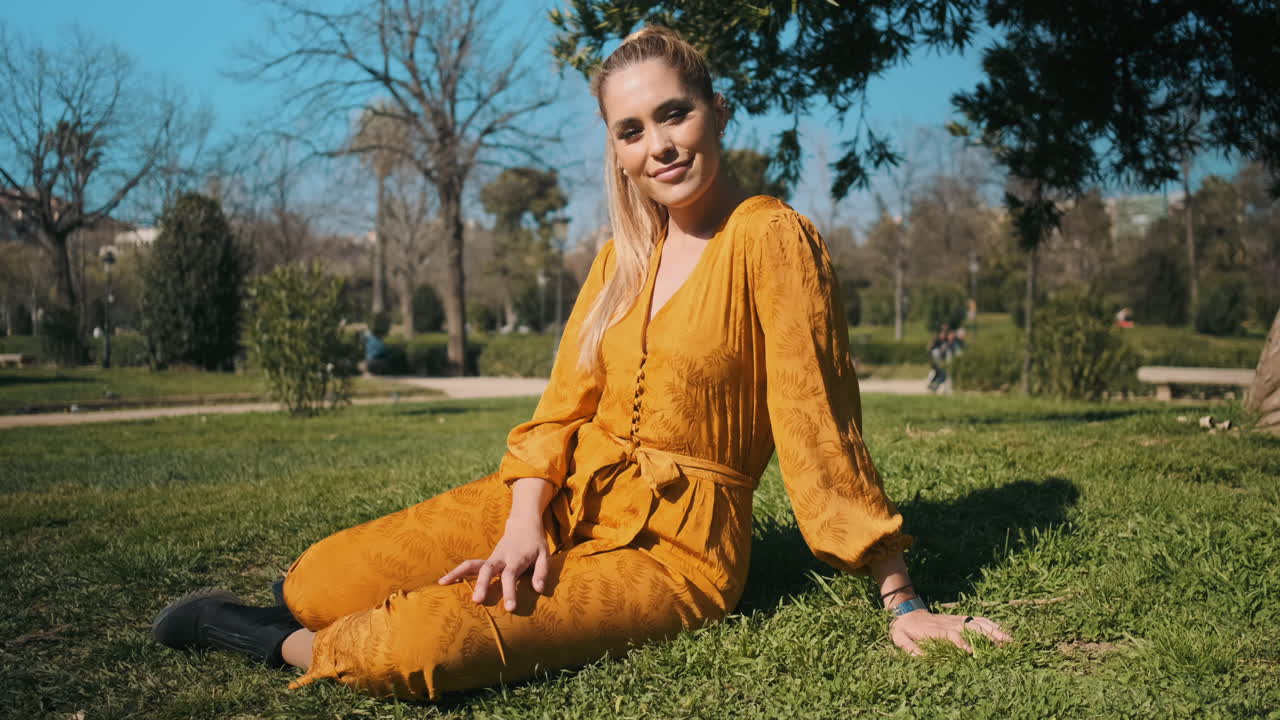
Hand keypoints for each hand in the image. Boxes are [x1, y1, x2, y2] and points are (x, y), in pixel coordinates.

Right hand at [438, 517, 548, 611]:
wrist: (523, 523)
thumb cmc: (535, 543)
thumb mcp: (545, 555)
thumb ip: (542, 572)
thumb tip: (539, 590)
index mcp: (516, 558)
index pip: (511, 575)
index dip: (509, 591)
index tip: (509, 608)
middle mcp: (500, 558)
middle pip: (487, 569)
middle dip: (481, 584)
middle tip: (476, 601)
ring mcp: (491, 558)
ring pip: (472, 564)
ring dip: (458, 573)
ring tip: (442, 583)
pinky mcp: (486, 560)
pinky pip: (469, 565)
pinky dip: (456, 572)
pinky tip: (443, 581)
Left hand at [890, 610, 1011, 655]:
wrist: (907, 612)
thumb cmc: (904, 629)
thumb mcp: (900, 638)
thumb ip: (908, 647)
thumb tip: (920, 657)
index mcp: (936, 630)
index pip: (952, 635)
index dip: (961, 643)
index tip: (971, 652)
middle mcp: (949, 623)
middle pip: (971, 628)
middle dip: (987, 637)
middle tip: (1003, 647)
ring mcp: (957, 620)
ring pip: (979, 623)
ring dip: (995, 631)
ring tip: (1011, 642)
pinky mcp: (961, 619)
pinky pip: (979, 620)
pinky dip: (993, 625)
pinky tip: (1004, 633)